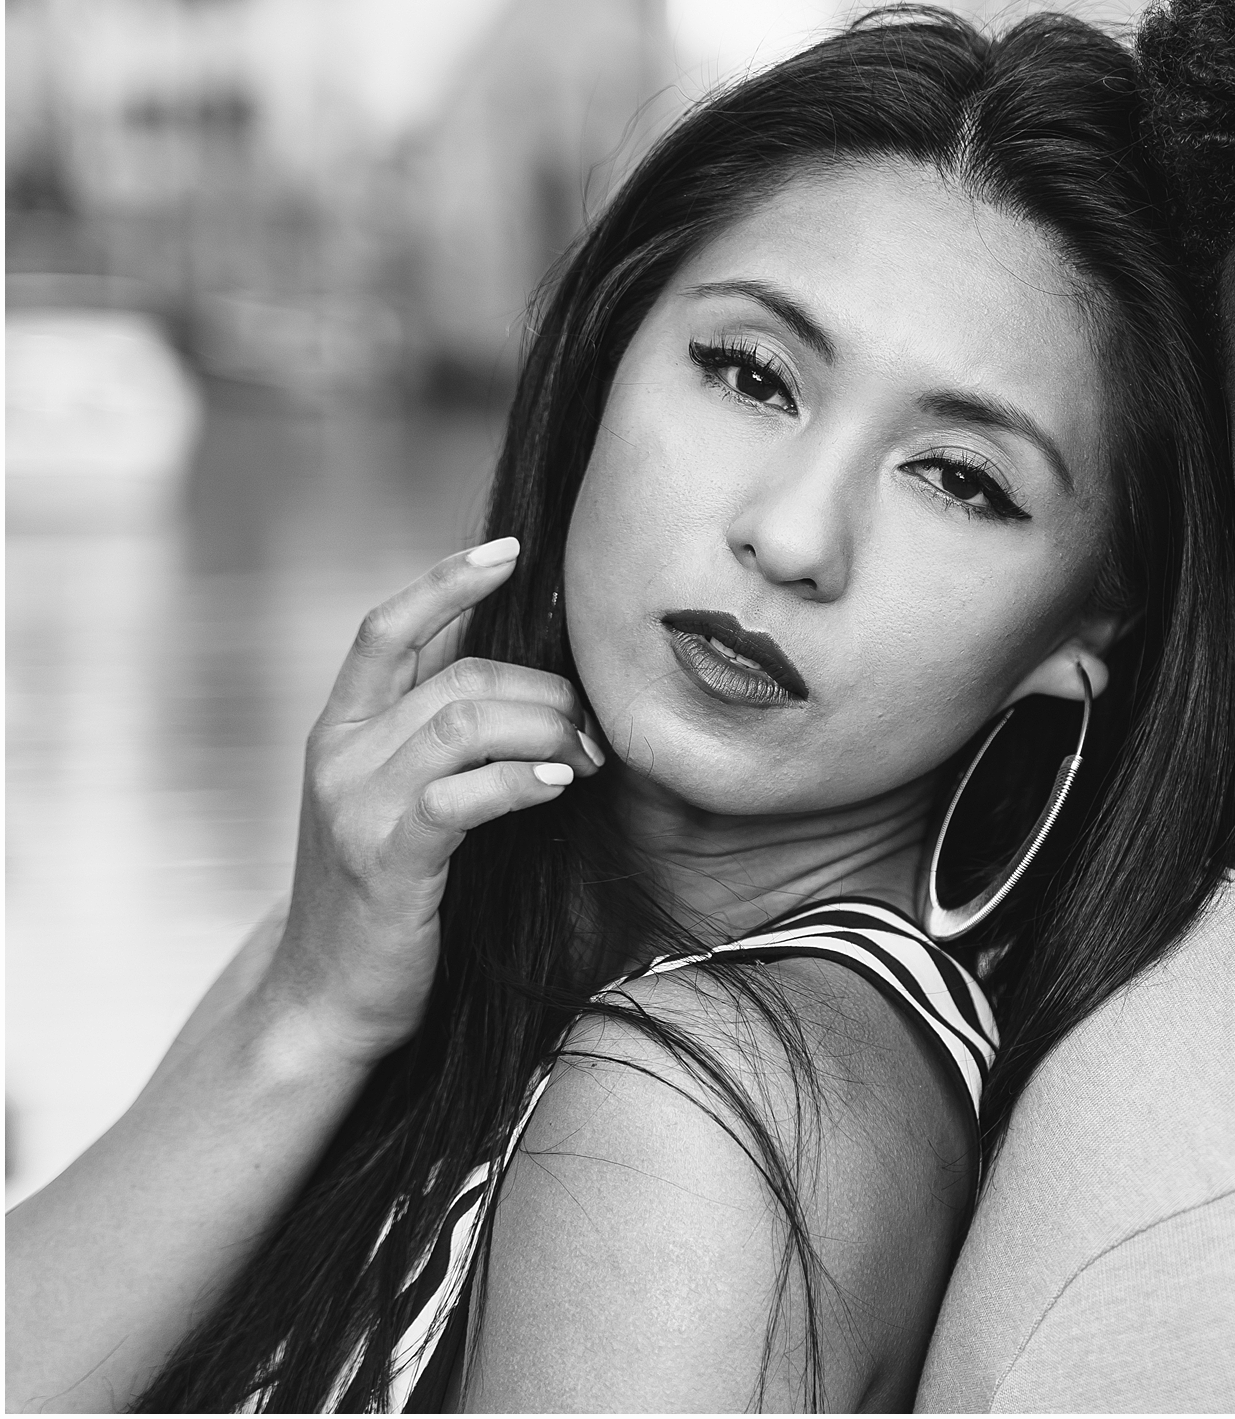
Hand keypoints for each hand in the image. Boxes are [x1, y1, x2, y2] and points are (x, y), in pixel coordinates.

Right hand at [256, 538, 604, 1066]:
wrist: (326, 995)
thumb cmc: (387, 887)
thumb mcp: (398, 795)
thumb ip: (438, 731)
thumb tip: (526, 669)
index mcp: (341, 727)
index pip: (387, 627)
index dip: (448, 580)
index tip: (512, 552)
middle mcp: (339, 754)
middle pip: (463, 676)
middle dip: (548, 692)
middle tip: (594, 732)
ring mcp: (357, 805)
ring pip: (469, 722)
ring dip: (550, 732)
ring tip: (587, 762)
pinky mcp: (388, 859)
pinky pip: (464, 795)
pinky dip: (523, 780)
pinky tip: (562, 786)